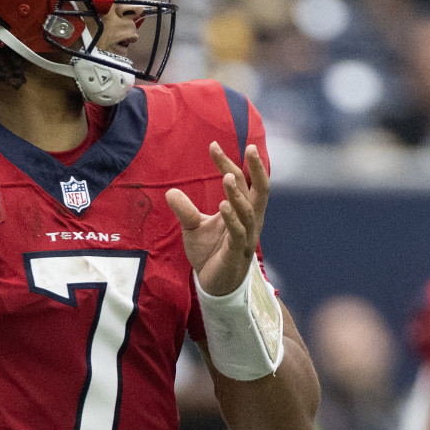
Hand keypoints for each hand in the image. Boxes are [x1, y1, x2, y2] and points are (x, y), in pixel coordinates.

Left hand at [166, 142, 268, 296]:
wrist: (213, 285)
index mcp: (242, 210)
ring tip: (227, 176)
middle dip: (257, 169)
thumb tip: (170, 191)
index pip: (240, 180)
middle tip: (249, 147)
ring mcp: (246, 236)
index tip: (212, 145)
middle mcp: (250, 220)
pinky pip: (239, 233)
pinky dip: (232, 218)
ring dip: (238, 193)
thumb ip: (185, 210)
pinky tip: (223, 205)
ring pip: (249, 211)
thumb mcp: (193, 228)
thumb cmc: (209, 253)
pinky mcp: (238, 252)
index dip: (228, 162)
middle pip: (260, 190)